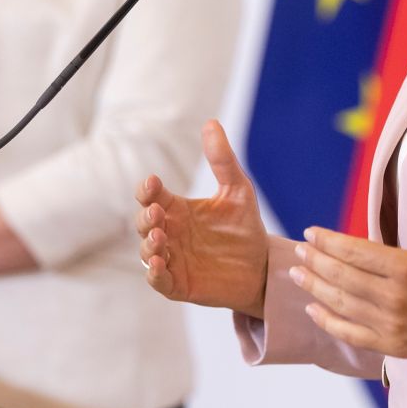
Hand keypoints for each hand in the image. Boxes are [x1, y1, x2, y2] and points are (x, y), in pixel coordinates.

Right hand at [136, 120, 269, 315]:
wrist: (263, 267)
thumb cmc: (244, 227)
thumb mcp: (238, 190)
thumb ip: (222, 160)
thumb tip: (211, 123)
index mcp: (177, 209)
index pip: (151, 196)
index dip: (147, 189)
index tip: (153, 181)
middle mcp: (169, 233)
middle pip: (143, 222)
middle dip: (145, 216)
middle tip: (157, 211)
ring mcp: (171, 259)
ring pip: (146, 250)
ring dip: (148, 243)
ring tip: (160, 236)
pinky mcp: (179, 284)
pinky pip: (157, 280)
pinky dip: (153, 273)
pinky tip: (158, 263)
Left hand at [292, 152, 406, 372]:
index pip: (355, 251)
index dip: (329, 241)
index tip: (310, 232)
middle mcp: (396, 298)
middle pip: (342, 277)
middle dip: (315, 261)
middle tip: (296, 250)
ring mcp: (394, 325)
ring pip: (342, 305)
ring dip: (315, 288)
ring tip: (296, 274)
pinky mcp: (396, 346)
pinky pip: (353, 335)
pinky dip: (329, 322)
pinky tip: (314, 310)